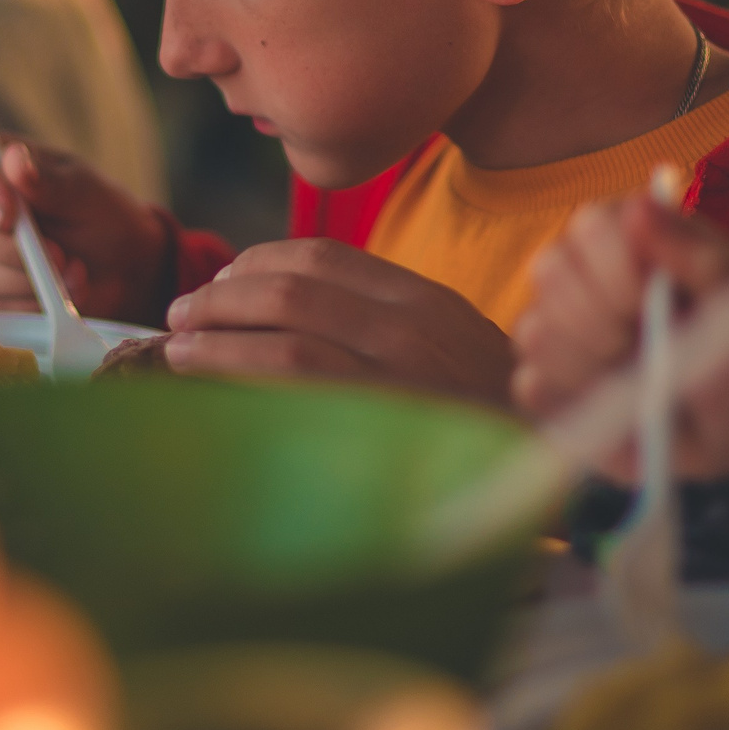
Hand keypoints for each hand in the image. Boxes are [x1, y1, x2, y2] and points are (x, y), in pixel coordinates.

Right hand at [0, 134, 170, 326]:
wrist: (119, 266)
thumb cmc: (99, 215)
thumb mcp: (85, 192)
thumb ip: (48, 180)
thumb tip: (13, 161)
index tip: (9, 212)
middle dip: (15, 249)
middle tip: (61, 254)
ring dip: (30, 280)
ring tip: (75, 272)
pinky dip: (31, 303)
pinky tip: (60, 294)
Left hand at [161, 238, 513, 408]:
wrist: (552, 474)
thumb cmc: (490, 423)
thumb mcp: (454, 351)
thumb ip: (389, 325)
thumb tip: (296, 318)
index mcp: (424, 299)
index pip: (323, 256)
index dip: (257, 262)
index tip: (224, 280)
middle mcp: (410, 326)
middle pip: (292, 285)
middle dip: (222, 295)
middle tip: (183, 312)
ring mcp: (396, 373)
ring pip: (282, 328)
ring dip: (215, 332)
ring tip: (176, 345)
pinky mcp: (378, 419)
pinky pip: (289, 377)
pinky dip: (231, 367)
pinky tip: (199, 374)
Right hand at [512, 197, 728, 483]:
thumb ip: (697, 256)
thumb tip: (638, 206)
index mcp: (638, 240)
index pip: (590, 226)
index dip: (614, 268)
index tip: (650, 302)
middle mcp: (588, 275)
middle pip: (548, 271)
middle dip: (597, 322)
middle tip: (643, 350)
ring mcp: (562, 329)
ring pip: (534, 332)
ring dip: (591, 369)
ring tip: (640, 386)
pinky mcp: (549, 383)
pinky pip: (531, 386)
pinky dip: (575, 405)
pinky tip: (614, 409)